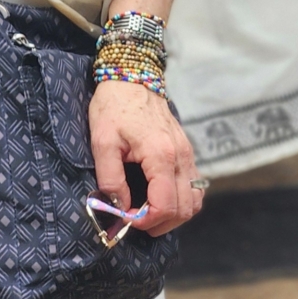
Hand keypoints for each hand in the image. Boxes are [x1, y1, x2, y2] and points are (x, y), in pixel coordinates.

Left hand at [88, 81, 201, 235]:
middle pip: (184, 210)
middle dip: (160, 223)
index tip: (127, 218)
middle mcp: (181, 156)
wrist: (132, 75)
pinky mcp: (187, 150)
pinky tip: (160, 196)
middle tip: (135, 220)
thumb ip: (110, 178)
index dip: (146, 221)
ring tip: (148, 212)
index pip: (166, 206)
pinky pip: (195, 186)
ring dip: (173, 215)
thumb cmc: (114, 106)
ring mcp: (187, 153)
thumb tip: (120, 207)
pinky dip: (182, 200)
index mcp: (160, 154)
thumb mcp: (102, 140)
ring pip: (194, 201)